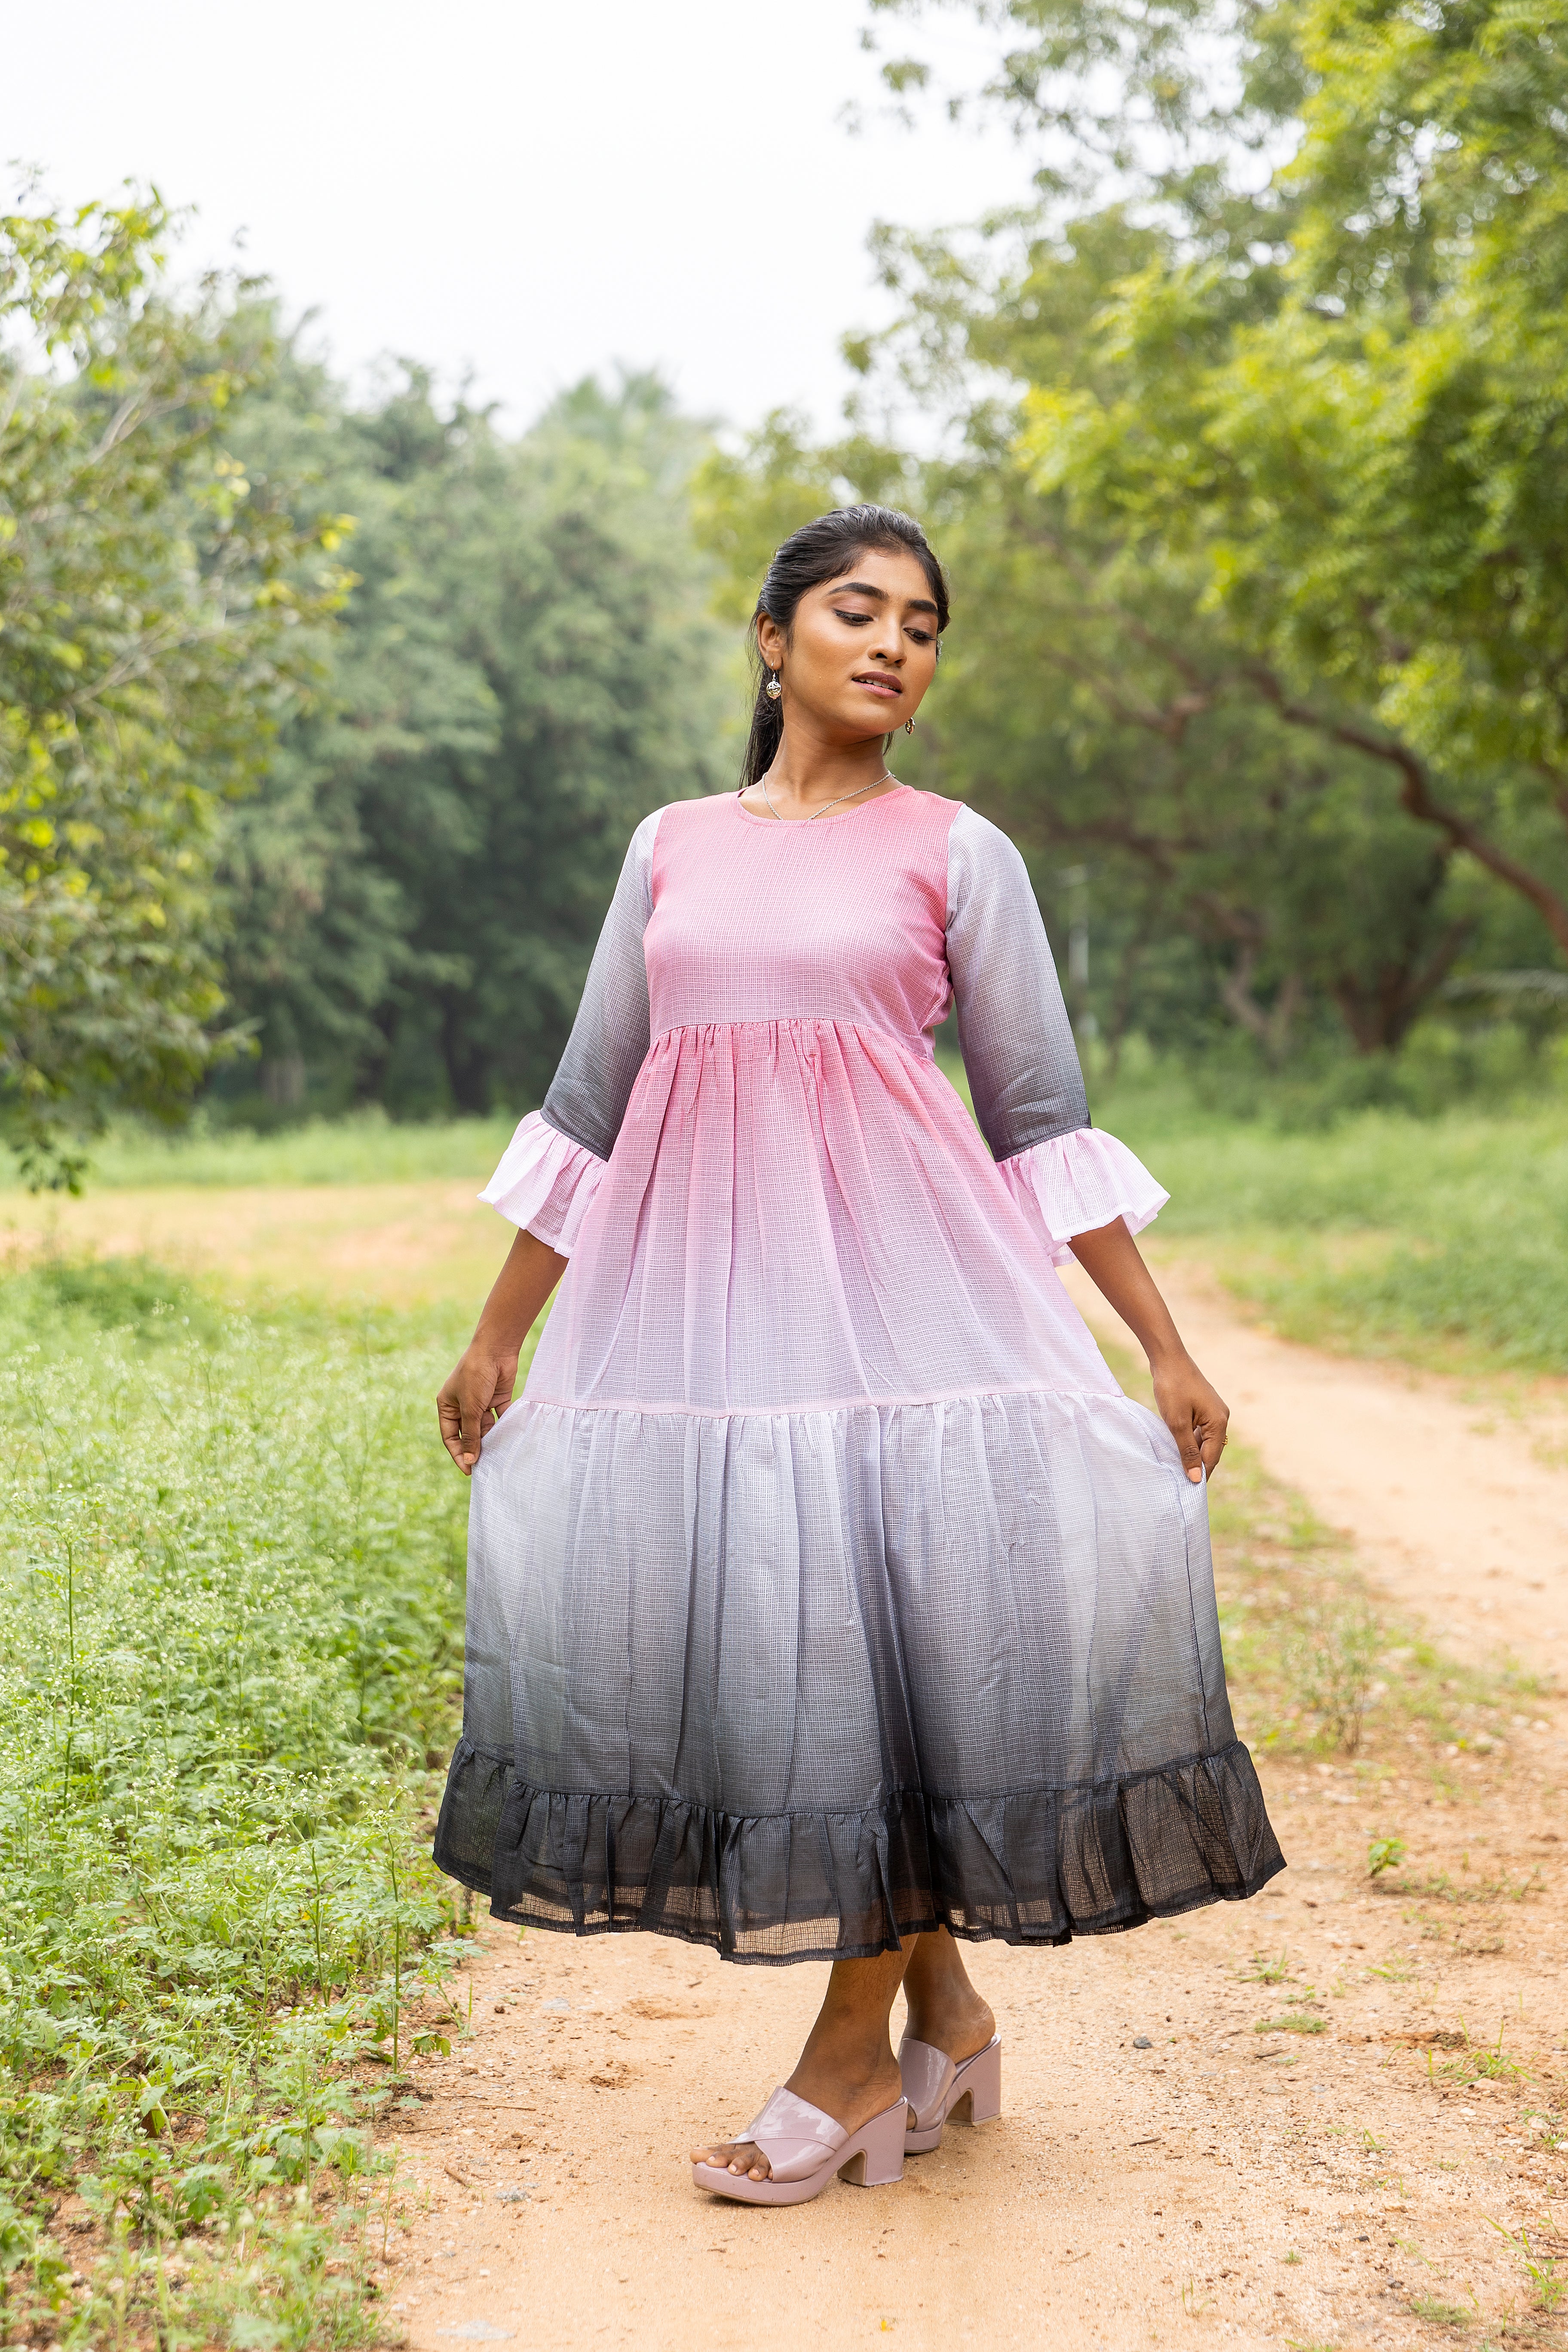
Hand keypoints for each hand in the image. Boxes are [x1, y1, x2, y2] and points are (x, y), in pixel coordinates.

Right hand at [437, 1338, 519, 1474]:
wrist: (496, 1349)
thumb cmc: (475, 1375)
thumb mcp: (470, 1408)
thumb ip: (471, 1435)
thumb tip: (469, 1460)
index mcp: (447, 1406)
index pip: (451, 1436)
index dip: (459, 1454)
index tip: (469, 1471)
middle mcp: (463, 1405)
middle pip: (468, 1434)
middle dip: (476, 1449)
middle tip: (486, 1468)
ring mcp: (481, 1402)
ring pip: (485, 1428)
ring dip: (491, 1440)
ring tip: (499, 1456)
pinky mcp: (497, 1398)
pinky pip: (500, 1418)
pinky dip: (505, 1428)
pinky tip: (510, 1440)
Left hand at [1150, 1350, 1228, 1483]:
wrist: (1168, 1358)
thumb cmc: (1172, 1388)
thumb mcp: (1177, 1423)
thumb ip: (1186, 1451)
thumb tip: (1195, 1478)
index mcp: (1219, 1423)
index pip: (1211, 1459)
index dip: (1199, 1475)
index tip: (1187, 1492)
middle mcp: (1221, 1418)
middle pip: (1210, 1451)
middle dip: (1196, 1466)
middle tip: (1179, 1483)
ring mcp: (1213, 1412)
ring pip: (1204, 1441)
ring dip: (1192, 1453)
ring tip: (1176, 1467)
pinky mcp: (1203, 1407)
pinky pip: (1199, 1430)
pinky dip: (1189, 1440)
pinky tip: (1176, 1446)